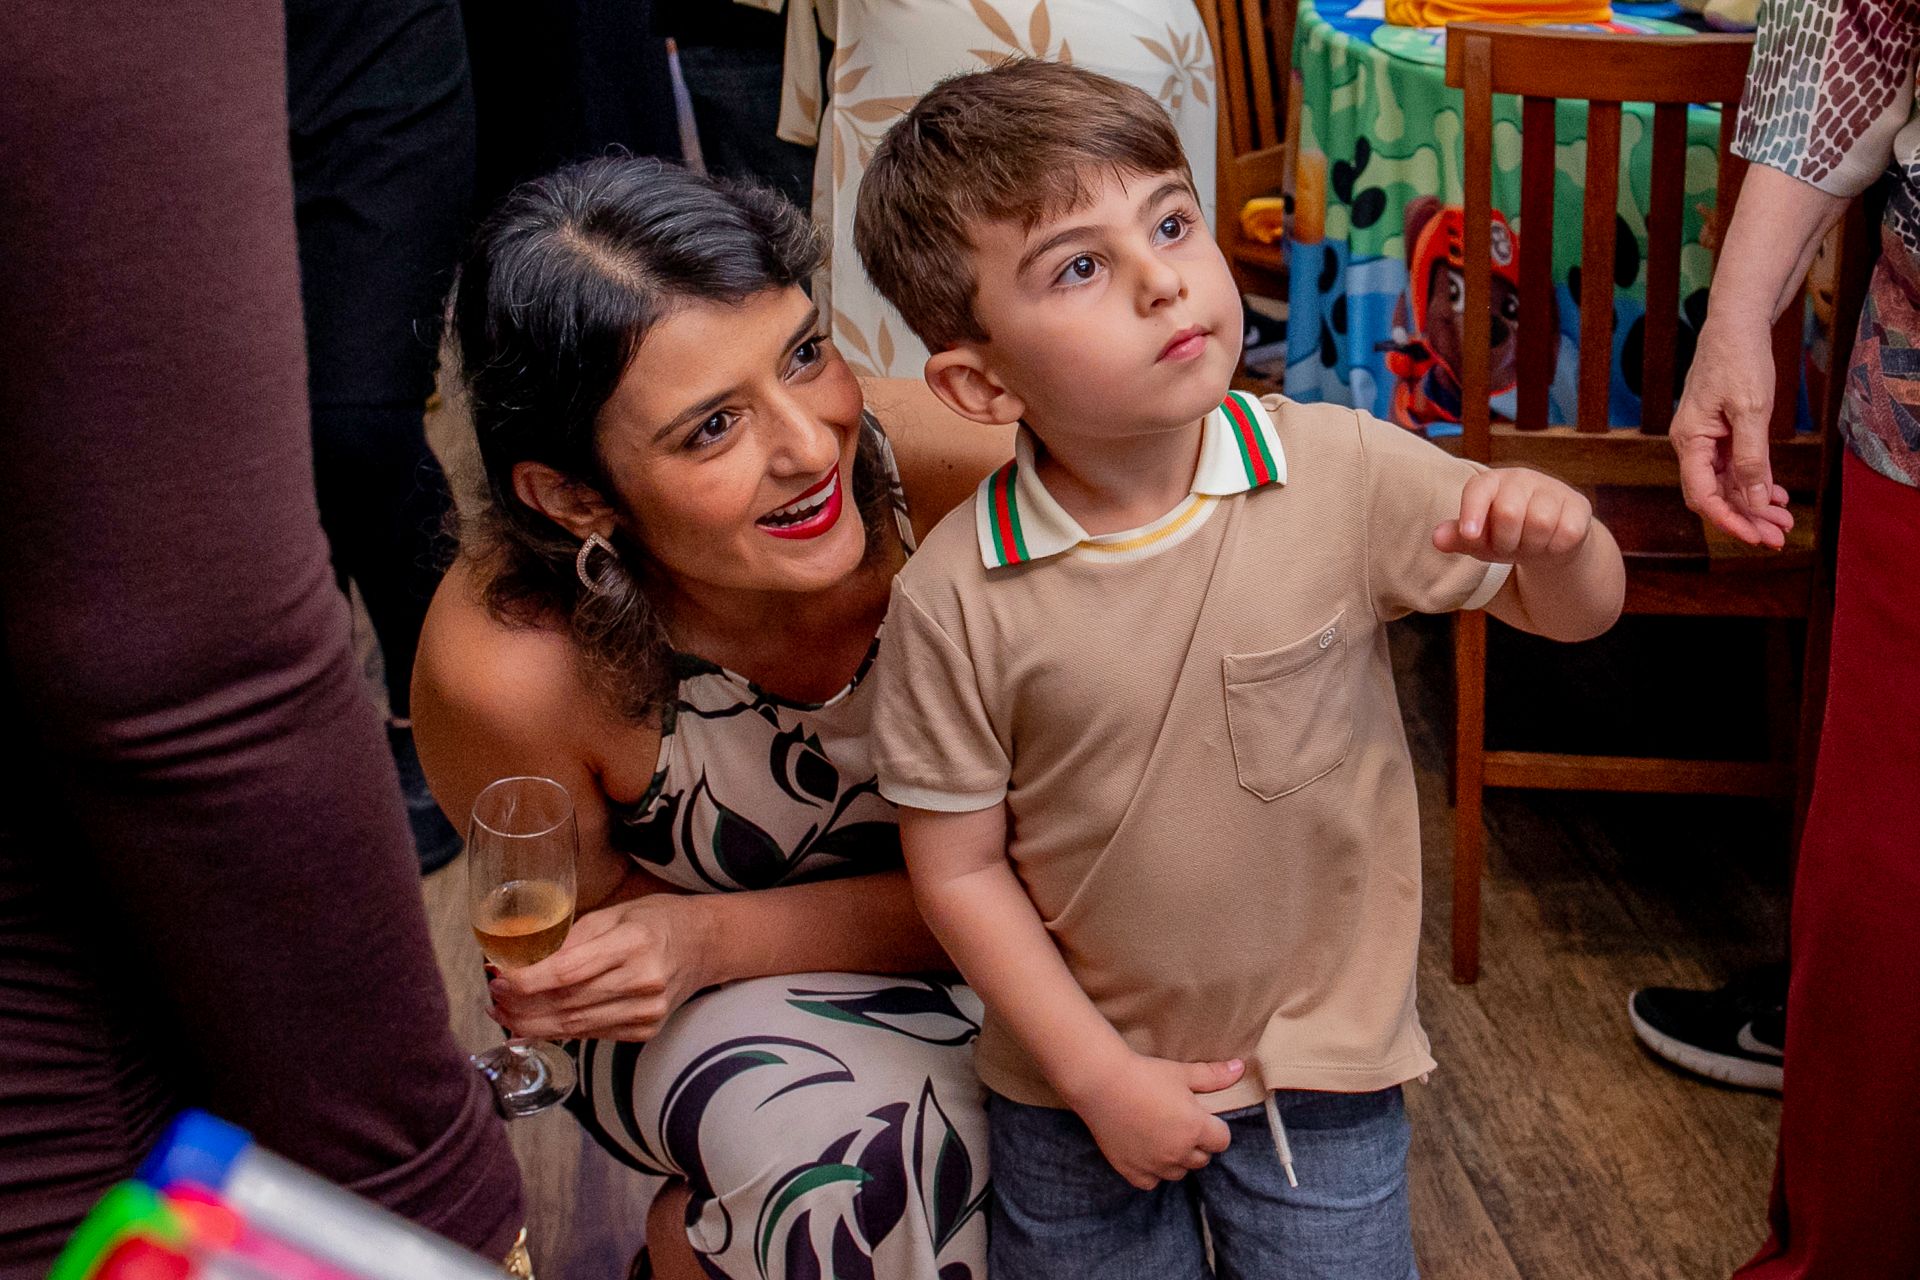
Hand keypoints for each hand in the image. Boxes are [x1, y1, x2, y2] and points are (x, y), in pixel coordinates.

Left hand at [488, 892, 709, 1040]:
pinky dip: (557, 1033)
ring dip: (531, 1023)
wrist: (704, 945)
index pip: (568, 971)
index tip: (496, 977)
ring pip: (574, 1026)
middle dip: (521, 1005)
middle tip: (492, 998)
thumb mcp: (615, 913)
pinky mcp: (645, 1030)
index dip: (526, 980)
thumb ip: (572, 939)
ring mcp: (647, 1012)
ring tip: (503, 1013)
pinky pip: (591, 1035)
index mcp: (635, 943)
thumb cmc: (655, 921)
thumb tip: (522, 961)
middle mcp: (644, 982)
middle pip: (567, 1003)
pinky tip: (532, 1026)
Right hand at [1065, 1052, 1242, 1189]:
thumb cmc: (1144, 1074)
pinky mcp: (1132, 1171)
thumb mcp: (1181, 1073)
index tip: (1201, 1116)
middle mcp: (1178, 1152)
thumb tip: (1241, 1068)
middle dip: (1197, 1144)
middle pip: (1202, 1159)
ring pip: (1179, 1172)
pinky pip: (1153, 1181)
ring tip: (1163, 1136)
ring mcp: (1155, 1165)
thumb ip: (1213, 1076)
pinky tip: (1146, 1151)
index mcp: (1195, 1129)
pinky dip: (1153, 1171)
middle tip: (1180, 1123)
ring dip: (1177, 1159)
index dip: (1215, 1128)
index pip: (1222, 1140)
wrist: (1101, 1083)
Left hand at [1432, 467, 1593, 565]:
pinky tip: (1551, 543)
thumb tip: (1438, 538)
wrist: (1548, 541)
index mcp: (1491, 482)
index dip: (1473, 512)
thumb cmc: (1504, 536)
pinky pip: (1565, 534)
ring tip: (1529, 544)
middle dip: (1505, 541)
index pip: (1479, 489)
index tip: (1470, 534)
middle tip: (1508, 546)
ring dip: (1531, 546)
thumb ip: (1457, 538)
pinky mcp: (1578, 505)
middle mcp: (1522, 478)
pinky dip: (1555, 548)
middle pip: (1509, 513)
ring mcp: (1553, 489)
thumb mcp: (1478, 540)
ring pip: (1539, 524)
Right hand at [1670, 313, 1793, 548]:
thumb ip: (1751, 458)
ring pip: (1726, 484)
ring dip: (1753, 504)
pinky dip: (1754, 483)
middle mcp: (1692, 445)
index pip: (1703, 495)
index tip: (1757, 537)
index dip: (1729, 520)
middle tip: (1779, 537)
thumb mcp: (1751, 411)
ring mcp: (1705, 439)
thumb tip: (1754, 500)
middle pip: (1714, 495)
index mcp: (1690, 441)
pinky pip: (1733, 467)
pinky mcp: (1719, 432)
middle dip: (1745, 518)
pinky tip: (1775, 494)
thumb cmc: (1739, 361)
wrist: (1736, 324)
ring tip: (1784, 520)